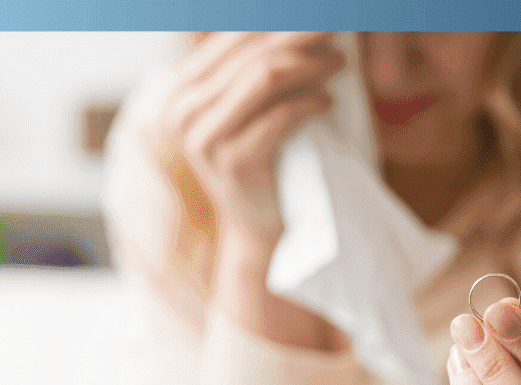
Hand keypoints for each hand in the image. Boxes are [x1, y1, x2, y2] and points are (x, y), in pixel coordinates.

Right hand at [149, 32, 344, 262]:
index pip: (231, 36)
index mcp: (181, 89)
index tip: (318, 16)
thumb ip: (249, 72)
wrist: (256, 227)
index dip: (276, 20)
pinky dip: (310, 103)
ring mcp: (203, 137)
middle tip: (337, 26)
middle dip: (299, 34)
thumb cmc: (261, 161)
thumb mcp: (245, 111)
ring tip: (339, 63)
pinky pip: (279, 116)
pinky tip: (328, 102)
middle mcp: (182, 109)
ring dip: (310, 65)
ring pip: (265, 77)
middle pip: (252, 52)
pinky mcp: (232, 162)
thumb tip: (291, 25)